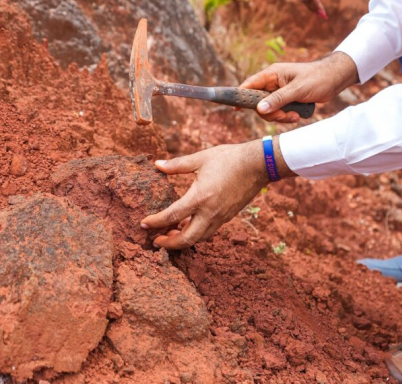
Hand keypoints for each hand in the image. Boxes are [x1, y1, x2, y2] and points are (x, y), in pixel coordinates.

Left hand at [141, 140, 269, 249]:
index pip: (172, 216)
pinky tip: (188, 226)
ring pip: (199, 238)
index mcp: (200, 197)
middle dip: (169, 243)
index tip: (143, 224)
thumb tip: (157, 165)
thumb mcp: (200, 159)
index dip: (156, 222)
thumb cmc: (228, 158)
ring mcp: (220, 216)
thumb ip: (176, 165)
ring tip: (169, 234)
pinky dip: (195, 233)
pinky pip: (209, 231)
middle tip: (155, 241)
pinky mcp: (227, 216)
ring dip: (182, 240)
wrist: (258, 164)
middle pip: (187, 238)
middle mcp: (210, 212)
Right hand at [240, 52, 358, 122]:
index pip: (250, 84)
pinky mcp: (287, 100)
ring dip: (280, 116)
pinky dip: (286, 116)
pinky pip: (279, 112)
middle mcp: (273, 83)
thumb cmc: (317, 78)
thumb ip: (278, 99)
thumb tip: (259, 109)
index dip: (240, 95)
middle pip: (259, 102)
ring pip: (269, 110)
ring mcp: (279, 92)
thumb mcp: (297, 89)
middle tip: (284, 115)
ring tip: (295, 116)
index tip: (236, 108)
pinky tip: (298, 115)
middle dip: (271, 113)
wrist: (334, 79)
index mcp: (272, 74)